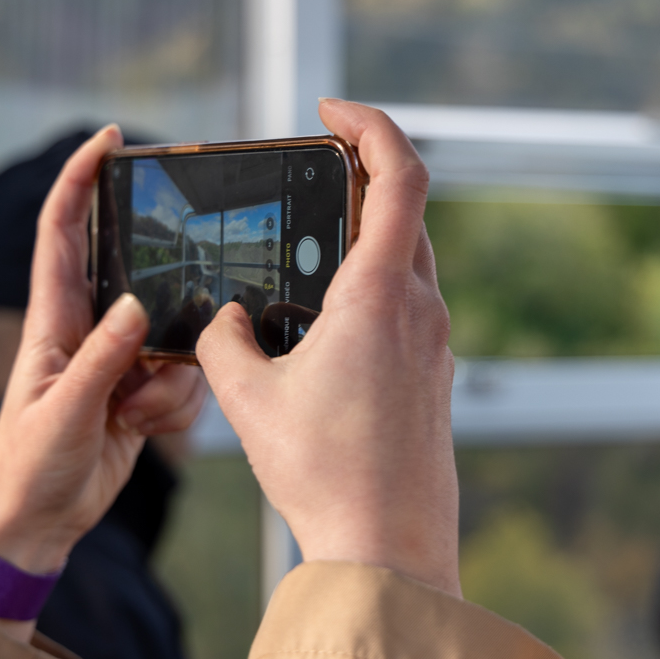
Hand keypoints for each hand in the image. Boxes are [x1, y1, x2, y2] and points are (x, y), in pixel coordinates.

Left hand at [0, 126, 207, 627]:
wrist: (40, 523)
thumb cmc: (28, 465)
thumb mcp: (66, 409)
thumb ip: (103, 357)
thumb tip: (135, 306)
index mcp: (54, 321)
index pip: (63, 233)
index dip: (80, 180)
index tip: (109, 141)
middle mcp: (90, 331)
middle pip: (140, 279)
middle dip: (165, 288)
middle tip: (183, 294)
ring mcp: (120, 361)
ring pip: (174, 337)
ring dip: (170, 377)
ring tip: (133, 411)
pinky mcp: (143, 391)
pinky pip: (184, 379)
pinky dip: (174, 407)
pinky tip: (143, 428)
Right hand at [197, 99, 459, 595]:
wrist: (390, 547)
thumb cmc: (328, 474)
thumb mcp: (250, 400)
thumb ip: (224, 342)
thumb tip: (224, 323)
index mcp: (381, 295)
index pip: (400, 175)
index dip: (370, 124)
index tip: (329, 111)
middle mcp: (420, 309)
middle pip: (406, 210)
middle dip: (361, 174)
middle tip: (314, 167)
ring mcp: (435, 342)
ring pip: (409, 259)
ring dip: (367, 234)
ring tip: (311, 243)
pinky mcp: (435, 373)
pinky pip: (408, 304)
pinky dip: (374, 284)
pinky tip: (329, 317)